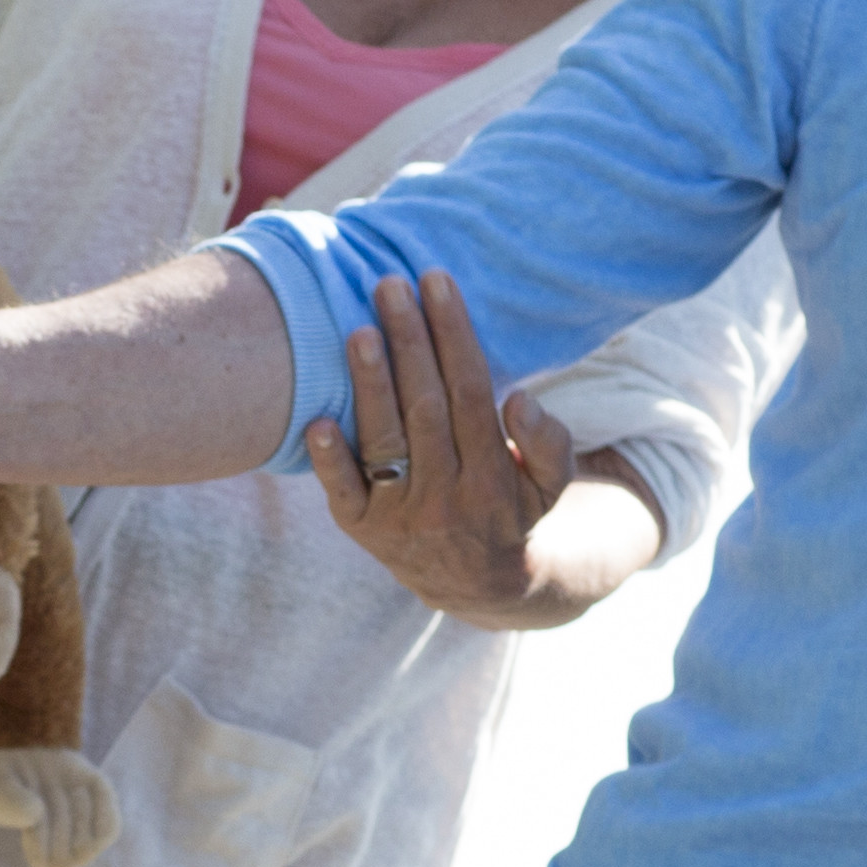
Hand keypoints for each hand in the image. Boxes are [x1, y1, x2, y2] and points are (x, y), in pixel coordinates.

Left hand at [306, 275, 578, 620]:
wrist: (476, 584)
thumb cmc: (513, 508)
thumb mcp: (550, 484)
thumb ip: (549, 443)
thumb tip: (519, 400)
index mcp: (492, 475)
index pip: (471, 392)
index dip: (454, 336)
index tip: (438, 282)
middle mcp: (445, 495)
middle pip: (425, 407)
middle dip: (409, 341)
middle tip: (390, 284)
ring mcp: (400, 514)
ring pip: (385, 441)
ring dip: (370, 385)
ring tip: (359, 328)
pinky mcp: (362, 529)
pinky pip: (343, 494)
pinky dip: (329, 461)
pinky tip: (315, 421)